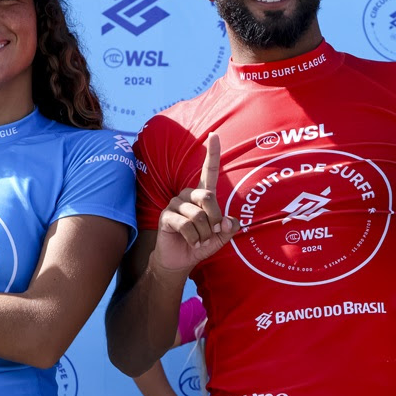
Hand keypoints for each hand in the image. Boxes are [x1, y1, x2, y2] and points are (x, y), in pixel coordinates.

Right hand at [153, 133, 237, 275]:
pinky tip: (191, 243)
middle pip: (208, 198)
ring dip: (204, 234)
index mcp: (203, 196)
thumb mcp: (220, 237)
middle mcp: (189, 196)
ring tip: (200, 241)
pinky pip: (186, 226)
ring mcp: (175, 204)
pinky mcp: (166, 216)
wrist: (180, 260)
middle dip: (215, 220)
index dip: (212, 154)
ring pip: (198, 216)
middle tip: (212, 234)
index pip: (210, 171)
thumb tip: (228, 220)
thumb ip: (229, 228)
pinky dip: (194, 239)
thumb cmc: (201, 244)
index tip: (214, 135)